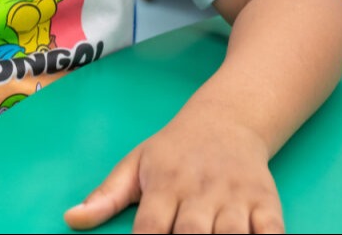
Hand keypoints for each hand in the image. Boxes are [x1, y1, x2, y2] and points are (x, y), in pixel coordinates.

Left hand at [63, 116, 281, 233]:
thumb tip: (71, 219)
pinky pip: (271, 229)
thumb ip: (105, 196)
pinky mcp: (266, 200)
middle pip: (192, 234)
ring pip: (232, 234)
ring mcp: (235, 196)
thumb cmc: (174, 150)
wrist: (228, 118)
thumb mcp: (135, 164)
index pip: (149, 228)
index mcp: (164, 184)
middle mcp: (199, 191)